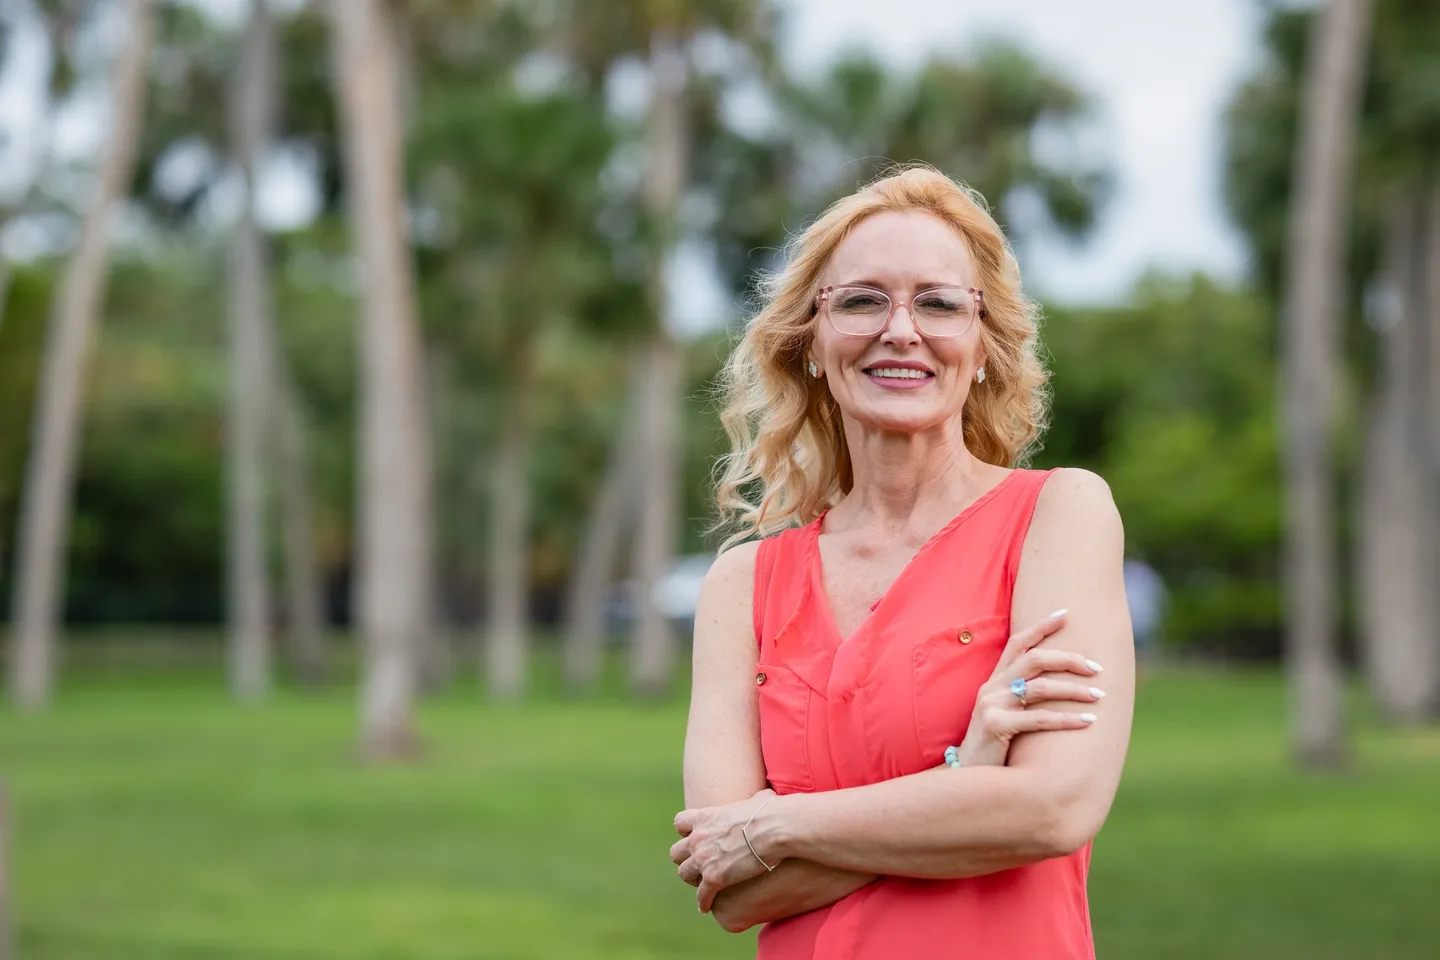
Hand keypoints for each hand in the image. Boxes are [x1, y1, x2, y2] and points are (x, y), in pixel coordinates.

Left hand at [670, 789, 778, 912]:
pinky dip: (703, 901)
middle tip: (698, 863)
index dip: (686, 832)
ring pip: (684, 873)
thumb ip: (750, 803)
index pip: (680, 823)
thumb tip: (765, 799)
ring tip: (701, 884)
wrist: (774, 829)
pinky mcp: (714, 878)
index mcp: (705, 817)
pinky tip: (706, 906)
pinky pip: (701, 895)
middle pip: (676, 852)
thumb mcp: (754, 801)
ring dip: (692, 879)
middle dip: (685, 858)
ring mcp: (703, 859)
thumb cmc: (769, 813)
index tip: (695, 837)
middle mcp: (698, 838)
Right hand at [955, 609, 1103, 767]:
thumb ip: (1022, 696)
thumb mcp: (1004, 713)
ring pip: (1040, 687)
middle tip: (1098, 668)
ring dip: (1074, 690)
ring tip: (1099, 696)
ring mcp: (992, 705)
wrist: (966, 775)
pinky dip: (1067, 719)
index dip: (1041, 626)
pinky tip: (1088, 721)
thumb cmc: (992, 745)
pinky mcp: (995, 726)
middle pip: (1035, 659)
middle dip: (1070, 660)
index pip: (1018, 642)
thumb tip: (1060, 685)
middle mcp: (992, 687)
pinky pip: (1038, 719)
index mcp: (995, 680)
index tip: (1066, 613)